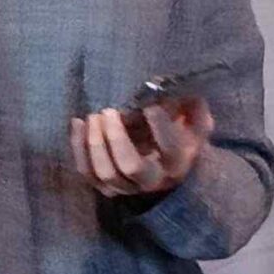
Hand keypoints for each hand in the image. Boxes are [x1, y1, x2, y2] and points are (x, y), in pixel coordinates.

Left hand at [68, 97, 212, 200]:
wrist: (170, 162)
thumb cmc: (182, 130)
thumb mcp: (195, 117)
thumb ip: (192, 105)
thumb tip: (171, 87)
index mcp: (179, 161)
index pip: (169, 147)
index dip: (159, 125)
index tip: (149, 104)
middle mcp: (153, 179)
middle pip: (129, 166)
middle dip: (116, 138)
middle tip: (109, 111)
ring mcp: (128, 186)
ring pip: (104, 172)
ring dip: (94, 143)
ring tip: (92, 116)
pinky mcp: (107, 186)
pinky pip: (87, 172)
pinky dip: (79, 148)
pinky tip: (77, 123)